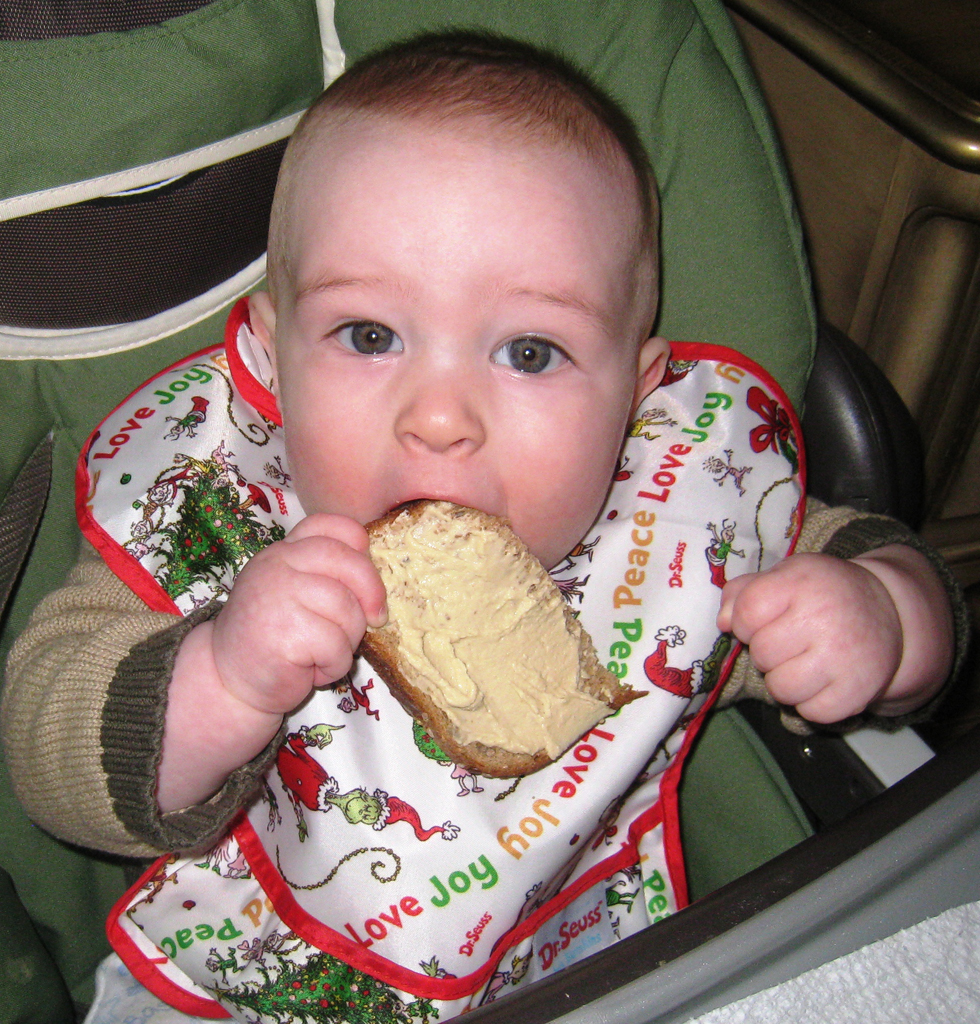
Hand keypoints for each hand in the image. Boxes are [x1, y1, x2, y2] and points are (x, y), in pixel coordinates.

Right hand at [210, 513, 386, 714]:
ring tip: (327, 652)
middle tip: (375, 619)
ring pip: (347, 608)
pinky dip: (335, 664)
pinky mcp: (284, 632)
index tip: (364, 577)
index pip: (330, 525)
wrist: (229, 680)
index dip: (359, 546)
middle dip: (371, 593)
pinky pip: (336, 644)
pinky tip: (314, 670)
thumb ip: (325, 575)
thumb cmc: (274, 638)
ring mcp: (278, 596)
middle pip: (348, 562)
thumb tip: (375, 583)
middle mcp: (278, 565)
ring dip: (349, 640)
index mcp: (283, 551)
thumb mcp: (295, 593)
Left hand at [717, 553, 903, 722]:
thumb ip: (744, 592)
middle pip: (761, 653)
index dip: (745, 622)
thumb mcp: (785, 576)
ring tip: (802, 663)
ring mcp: (842, 658)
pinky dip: (810, 703)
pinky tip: (822, 680)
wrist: (889, 609)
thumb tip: (723, 623)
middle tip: (788, 642)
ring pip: (781, 688)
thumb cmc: (822, 593)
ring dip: (784, 681)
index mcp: (801, 583)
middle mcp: (823, 619)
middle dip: (766, 651)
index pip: (747, 612)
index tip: (761, 620)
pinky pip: (810, 713)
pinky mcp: (858, 691)